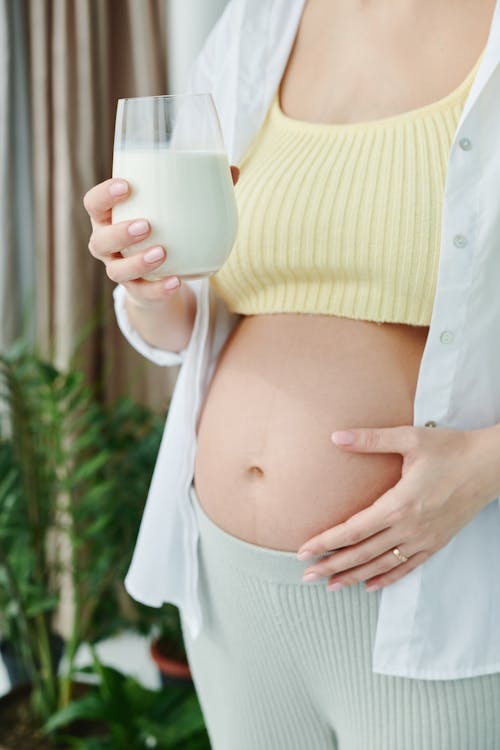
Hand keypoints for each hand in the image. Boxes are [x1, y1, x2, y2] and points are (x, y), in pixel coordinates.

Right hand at [83, 167, 239, 307]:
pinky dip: (159, 288)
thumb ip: (196, 191)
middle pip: (100, 240)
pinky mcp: (137, 292)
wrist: (158, 276)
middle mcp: (107, 245)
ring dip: (138, 262)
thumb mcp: (170, 211)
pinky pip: (144, 293)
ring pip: (117, 270)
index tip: (126, 185)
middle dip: (120, 232)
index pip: (94, 204)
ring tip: (162, 252)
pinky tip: (176, 281)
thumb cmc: (162, 230)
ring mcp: (119, 270)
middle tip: (146, 225)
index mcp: (110, 218)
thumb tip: (232, 170)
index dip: (104, 195)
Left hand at [297, 424, 499, 591]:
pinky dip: (387, 578)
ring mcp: (424, 539)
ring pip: (382, 565)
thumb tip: (336, 436)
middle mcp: (410, 528)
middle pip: (362, 553)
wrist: (491, 466)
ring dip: (354, 576)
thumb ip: (371, 439)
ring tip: (331, 586)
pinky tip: (370, 585)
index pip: (353, 530)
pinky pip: (407, 567)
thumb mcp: (410, 438)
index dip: (326, 542)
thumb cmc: (451, 449)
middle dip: (332, 566)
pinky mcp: (436, 543)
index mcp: (399, 504)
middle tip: (307, 575)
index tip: (304, 550)